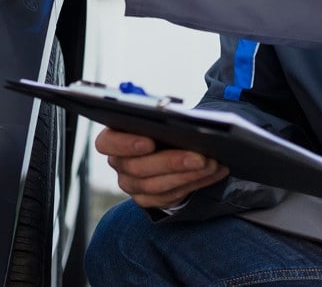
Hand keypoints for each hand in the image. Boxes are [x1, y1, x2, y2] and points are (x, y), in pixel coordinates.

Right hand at [95, 127, 228, 209]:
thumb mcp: (153, 121)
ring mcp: (131, 185)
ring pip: (157, 186)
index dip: (126, 144)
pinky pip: (173, 195)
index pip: (106, 143)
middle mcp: (118, 164)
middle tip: (199, 156)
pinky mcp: (148, 201)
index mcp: (111, 139)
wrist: (163, 153)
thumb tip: (177, 120)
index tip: (149, 142)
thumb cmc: (158, 129)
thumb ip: (156, 120)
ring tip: (211, 163)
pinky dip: (198, 182)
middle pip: (138, 168)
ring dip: (188, 174)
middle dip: (172, 162)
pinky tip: (215, 171)